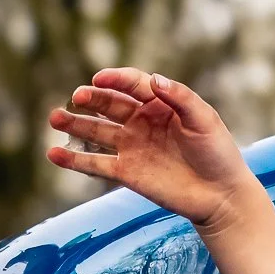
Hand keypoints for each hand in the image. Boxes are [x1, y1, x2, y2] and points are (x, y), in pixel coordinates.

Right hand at [46, 67, 254, 227]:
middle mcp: (142, 122)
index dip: (116, 79)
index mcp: (162, 104)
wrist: (220, 194)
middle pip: (110, 105)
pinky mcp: (126, 172)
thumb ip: (180, 98)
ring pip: (96, 131)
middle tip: (77, 97)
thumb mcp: (204, 120)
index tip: (100, 79)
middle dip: (92, 99)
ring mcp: (132, 147)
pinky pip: (95, 164)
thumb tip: (154, 79)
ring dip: (75, 124)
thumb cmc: (217, 153)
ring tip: (55, 117)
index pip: (133, 84)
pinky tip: (53, 154)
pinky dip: (74, 160)